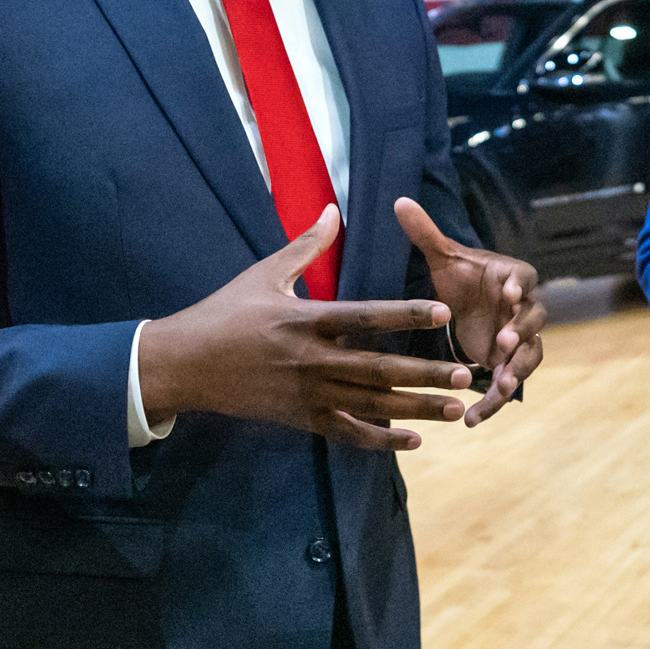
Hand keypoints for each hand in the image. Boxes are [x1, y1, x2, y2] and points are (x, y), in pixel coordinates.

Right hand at [139, 207, 473, 450]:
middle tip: (464, 375)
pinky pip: (347, 433)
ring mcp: (306, 394)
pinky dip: (380, 439)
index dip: (405, 315)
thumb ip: (306, 245)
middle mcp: (310, 360)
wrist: (185, 364)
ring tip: (455, 410)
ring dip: (415, 408)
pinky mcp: (299, 418)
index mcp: (305, 320)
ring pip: (370, 405)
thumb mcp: (263, 273)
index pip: (366, 317)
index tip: (443, 312)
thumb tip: (334, 208)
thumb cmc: (224, 312)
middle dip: (424, 374)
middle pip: (378, 369)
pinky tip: (414, 439)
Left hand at [395, 196, 546, 423]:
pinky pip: (510, 382)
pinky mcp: (509, 363)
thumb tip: (399, 200)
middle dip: (522, 331)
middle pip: (536, 319)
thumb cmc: (461, 278)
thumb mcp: (444, 258)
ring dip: (517, 370)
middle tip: (505, 343)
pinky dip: (494, 401)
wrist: (470, 305)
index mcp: (512, 277)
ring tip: (501, 386)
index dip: (521, 286)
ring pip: (530, 355)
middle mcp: (524, 307)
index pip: (525, 278)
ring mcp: (521, 338)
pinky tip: (474, 418)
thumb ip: (427, 233)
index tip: (511, 292)